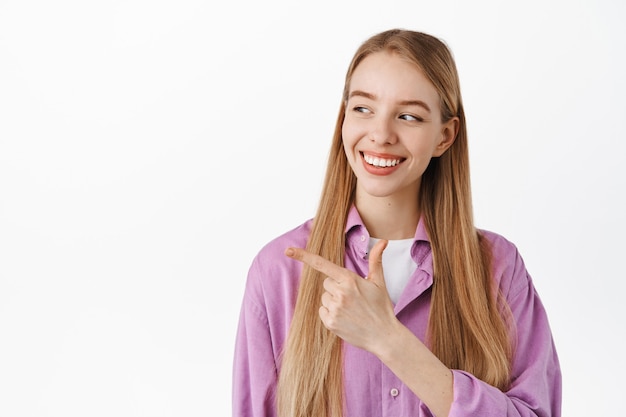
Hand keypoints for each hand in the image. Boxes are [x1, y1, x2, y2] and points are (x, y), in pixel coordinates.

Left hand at [284, 240, 399, 353]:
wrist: (384, 336)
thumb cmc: (381, 307)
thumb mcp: (379, 282)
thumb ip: (376, 259)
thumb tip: (384, 241)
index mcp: (349, 279)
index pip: (322, 264)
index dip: (303, 256)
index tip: (287, 251)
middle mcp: (340, 293)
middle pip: (326, 283)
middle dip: (336, 288)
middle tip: (353, 298)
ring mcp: (334, 309)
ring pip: (324, 298)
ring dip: (334, 301)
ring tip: (351, 310)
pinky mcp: (330, 323)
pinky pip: (322, 311)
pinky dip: (330, 314)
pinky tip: (346, 318)